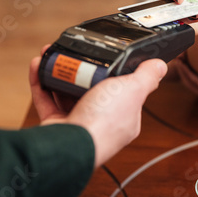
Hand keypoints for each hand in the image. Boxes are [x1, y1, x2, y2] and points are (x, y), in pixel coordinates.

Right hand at [29, 51, 167, 166]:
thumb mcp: (133, 90)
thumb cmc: (104, 122)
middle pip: (91, 89)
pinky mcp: (56, 126)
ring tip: (52, 52)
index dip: (113, 71)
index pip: (122, 91)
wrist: (70, 145)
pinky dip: (40, 81)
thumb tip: (159, 66)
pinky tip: (38, 65)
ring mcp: (77, 124)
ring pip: (66, 92)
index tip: (103, 55)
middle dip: (80, 68)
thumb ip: (146, 77)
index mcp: (124, 116)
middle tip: (73, 52)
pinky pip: (46, 100)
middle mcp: (101, 121)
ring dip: (58, 71)